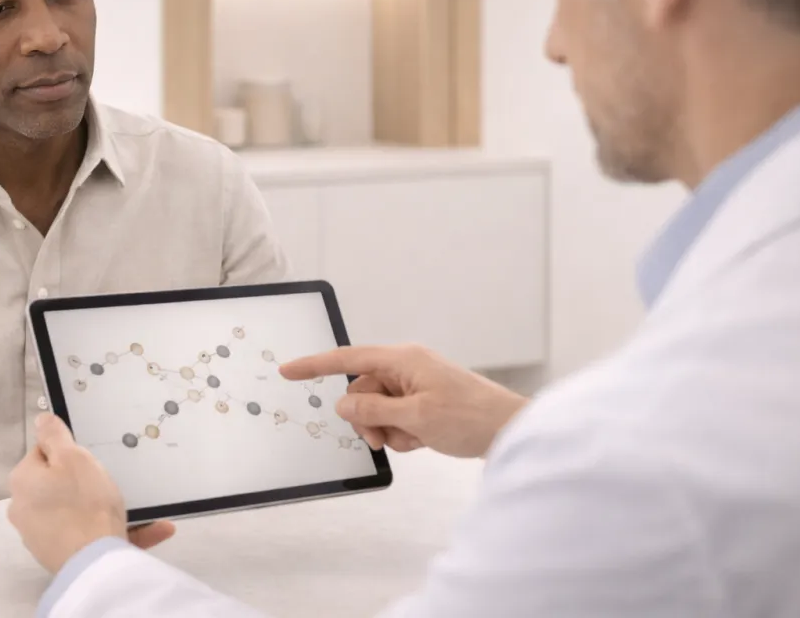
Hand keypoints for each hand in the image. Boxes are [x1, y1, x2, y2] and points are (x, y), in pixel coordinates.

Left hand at [7, 413, 176, 573]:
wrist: (96, 562)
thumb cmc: (85, 503)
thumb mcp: (74, 458)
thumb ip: (54, 435)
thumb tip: (40, 419)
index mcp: (23, 480)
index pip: (43, 452)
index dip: (68, 451)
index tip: (89, 459)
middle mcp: (24, 508)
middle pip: (58, 482)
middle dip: (84, 481)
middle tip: (108, 481)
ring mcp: (40, 536)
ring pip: (76, 510)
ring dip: (104, 507)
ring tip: (140, 507)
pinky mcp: (61, 555)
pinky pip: (90, 535)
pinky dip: (115, 530)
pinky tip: (152, 527)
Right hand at [280, 344, 527, 458]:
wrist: (510, 430)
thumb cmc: (470, 417)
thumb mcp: (414, 417)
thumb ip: (373, 410)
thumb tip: (342, 405)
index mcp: (402, 359)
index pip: (348, 359)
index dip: (315, 365)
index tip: (288, 371)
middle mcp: (406, 367)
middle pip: (362, 391)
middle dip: (366, 418)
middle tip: (382, 438)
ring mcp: (416, 385)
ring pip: (377, 408)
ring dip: (387, 429)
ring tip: (412, 439)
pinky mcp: (425, 402)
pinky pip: (396, 417)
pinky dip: (402, 433)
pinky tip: (422, 440)